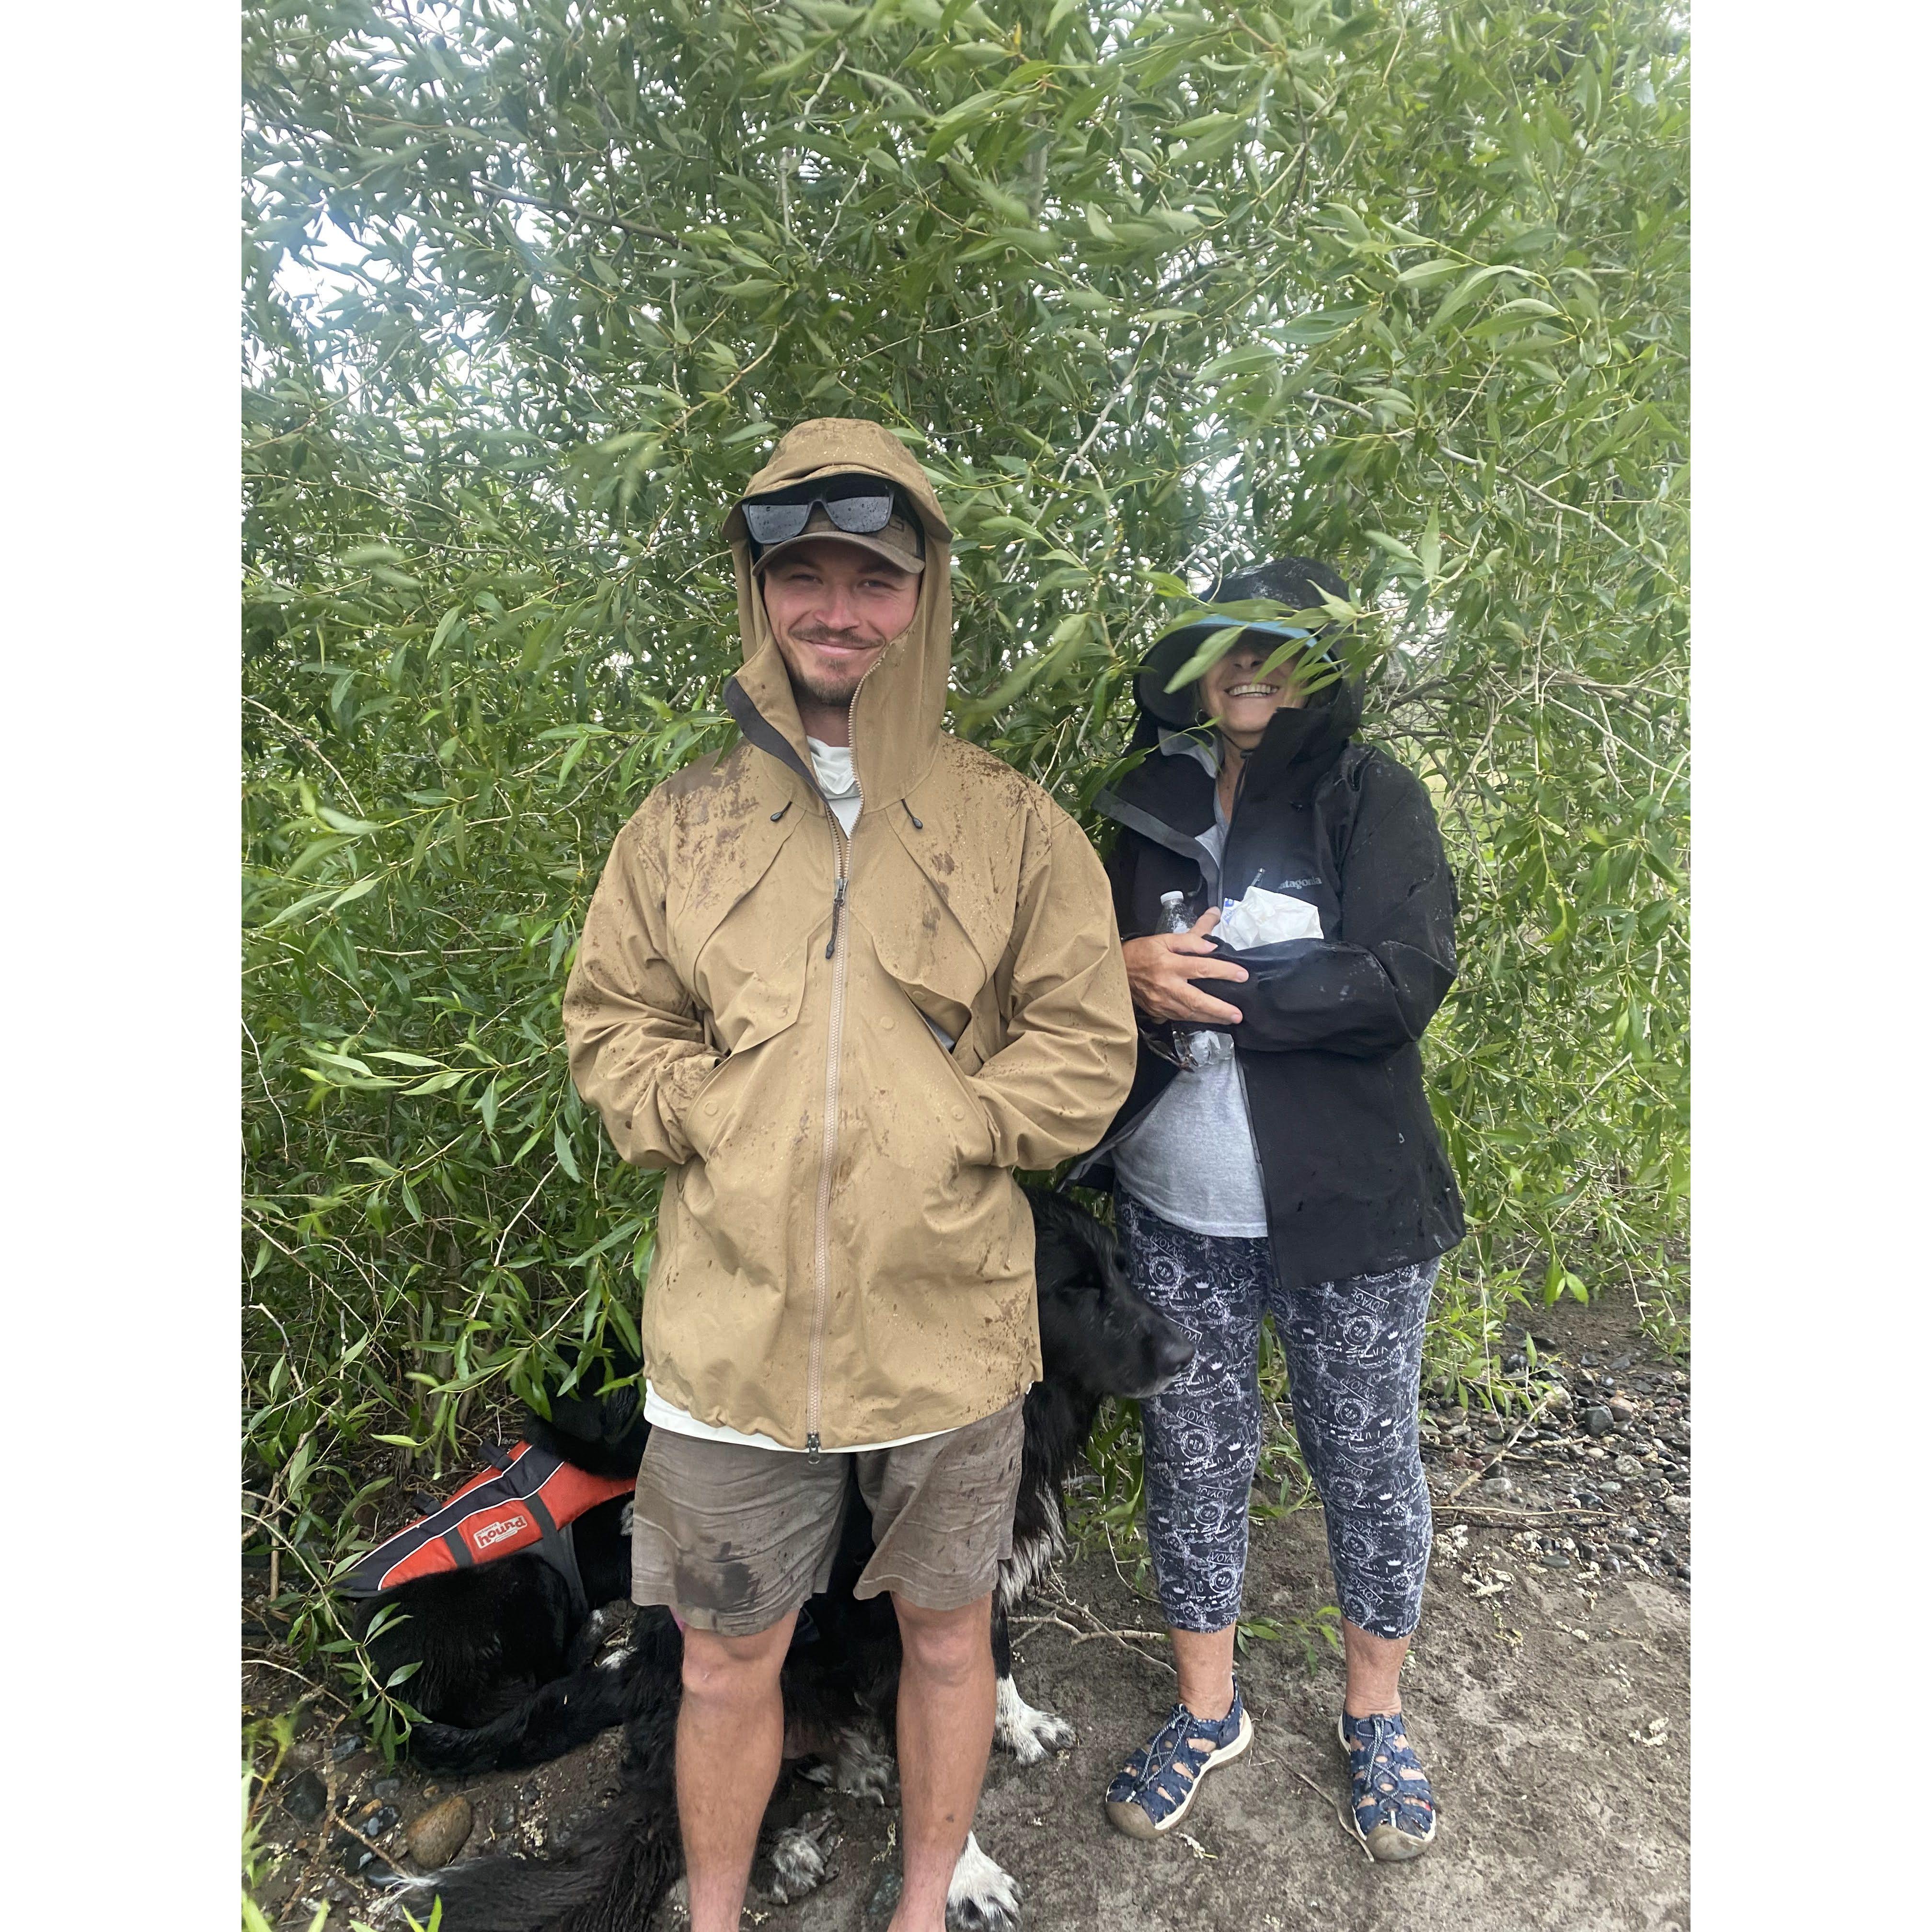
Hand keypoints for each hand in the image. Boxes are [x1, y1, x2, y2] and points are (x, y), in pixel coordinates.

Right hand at [1122, 910, 1247, 1024]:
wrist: (1116, 970)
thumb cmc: (1141, 952)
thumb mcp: (1164, 939)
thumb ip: (1190, 940)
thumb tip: (1211, 945)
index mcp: (1169, 964)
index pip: (1201, 968)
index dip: (1223, 971)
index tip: (1241, 975)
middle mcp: (1166, 986)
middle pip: (1197, 1000)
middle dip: (1219, 1008)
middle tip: (1237, 1014)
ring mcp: (1161, 1002)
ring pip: (1190, 1013)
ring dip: (1211, 1018)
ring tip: (1229, 1019)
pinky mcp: (1157, 1011)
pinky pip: (1180, 1018)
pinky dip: (1196, 1020)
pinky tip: (1209, 1020)